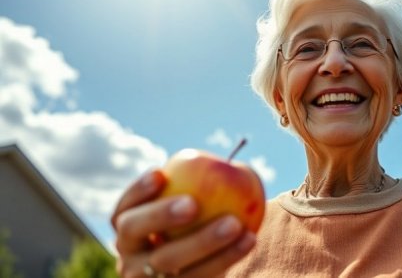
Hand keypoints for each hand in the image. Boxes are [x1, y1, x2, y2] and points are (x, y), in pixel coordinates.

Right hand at [111, 170, 255, 276]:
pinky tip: (249, 239)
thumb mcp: (198, 208)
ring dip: (205, 242)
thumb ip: (205, 186)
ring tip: (236, 223)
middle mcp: (129, 256)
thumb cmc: (202, 227)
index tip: (162, 172)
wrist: (204, 270)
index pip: (124, 207)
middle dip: (159, 214)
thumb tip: (236, 163)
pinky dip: (226, 258)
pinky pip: (200, 277)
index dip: (138, 190)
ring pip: (170, 263)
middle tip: (192, 203)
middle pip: (133, 232)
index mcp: (128, 229)